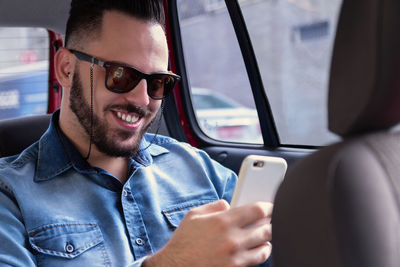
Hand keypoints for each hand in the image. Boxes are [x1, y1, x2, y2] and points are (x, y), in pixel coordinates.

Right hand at [143, 200, 271, 266]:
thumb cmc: (183, 242)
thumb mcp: (193, 215)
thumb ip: (213, 206)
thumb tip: (228, 204)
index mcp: (222, 221)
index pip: (256, 210)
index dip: (268, 207)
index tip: (271, 207)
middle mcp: (232, 239)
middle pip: (265, 229)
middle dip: (271, 223)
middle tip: (271, 220)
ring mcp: (235, 257)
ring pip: (265, 246)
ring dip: (268, 239)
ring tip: (265, 235)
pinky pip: (257, 261)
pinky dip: (262, 253)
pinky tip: (259, 249)